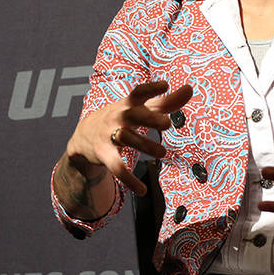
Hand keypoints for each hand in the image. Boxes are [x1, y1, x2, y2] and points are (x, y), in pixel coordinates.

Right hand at [64, 80, 193, 195]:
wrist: (83, 136)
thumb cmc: (120, 118)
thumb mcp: (139, 109)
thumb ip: (165, 102)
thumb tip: (190, 88)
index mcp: (127, 105)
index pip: (138, 93)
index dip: (150, 89)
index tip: (164, 85)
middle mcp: (118, 118)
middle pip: (133, 116)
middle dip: (149, 119)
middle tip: (167, 123)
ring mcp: (110, 136)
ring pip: (127, 139)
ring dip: (144, 146)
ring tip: (162, 154)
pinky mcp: (104, 155)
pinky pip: (117, 167)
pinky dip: (129, 179)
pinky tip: (142, 189)